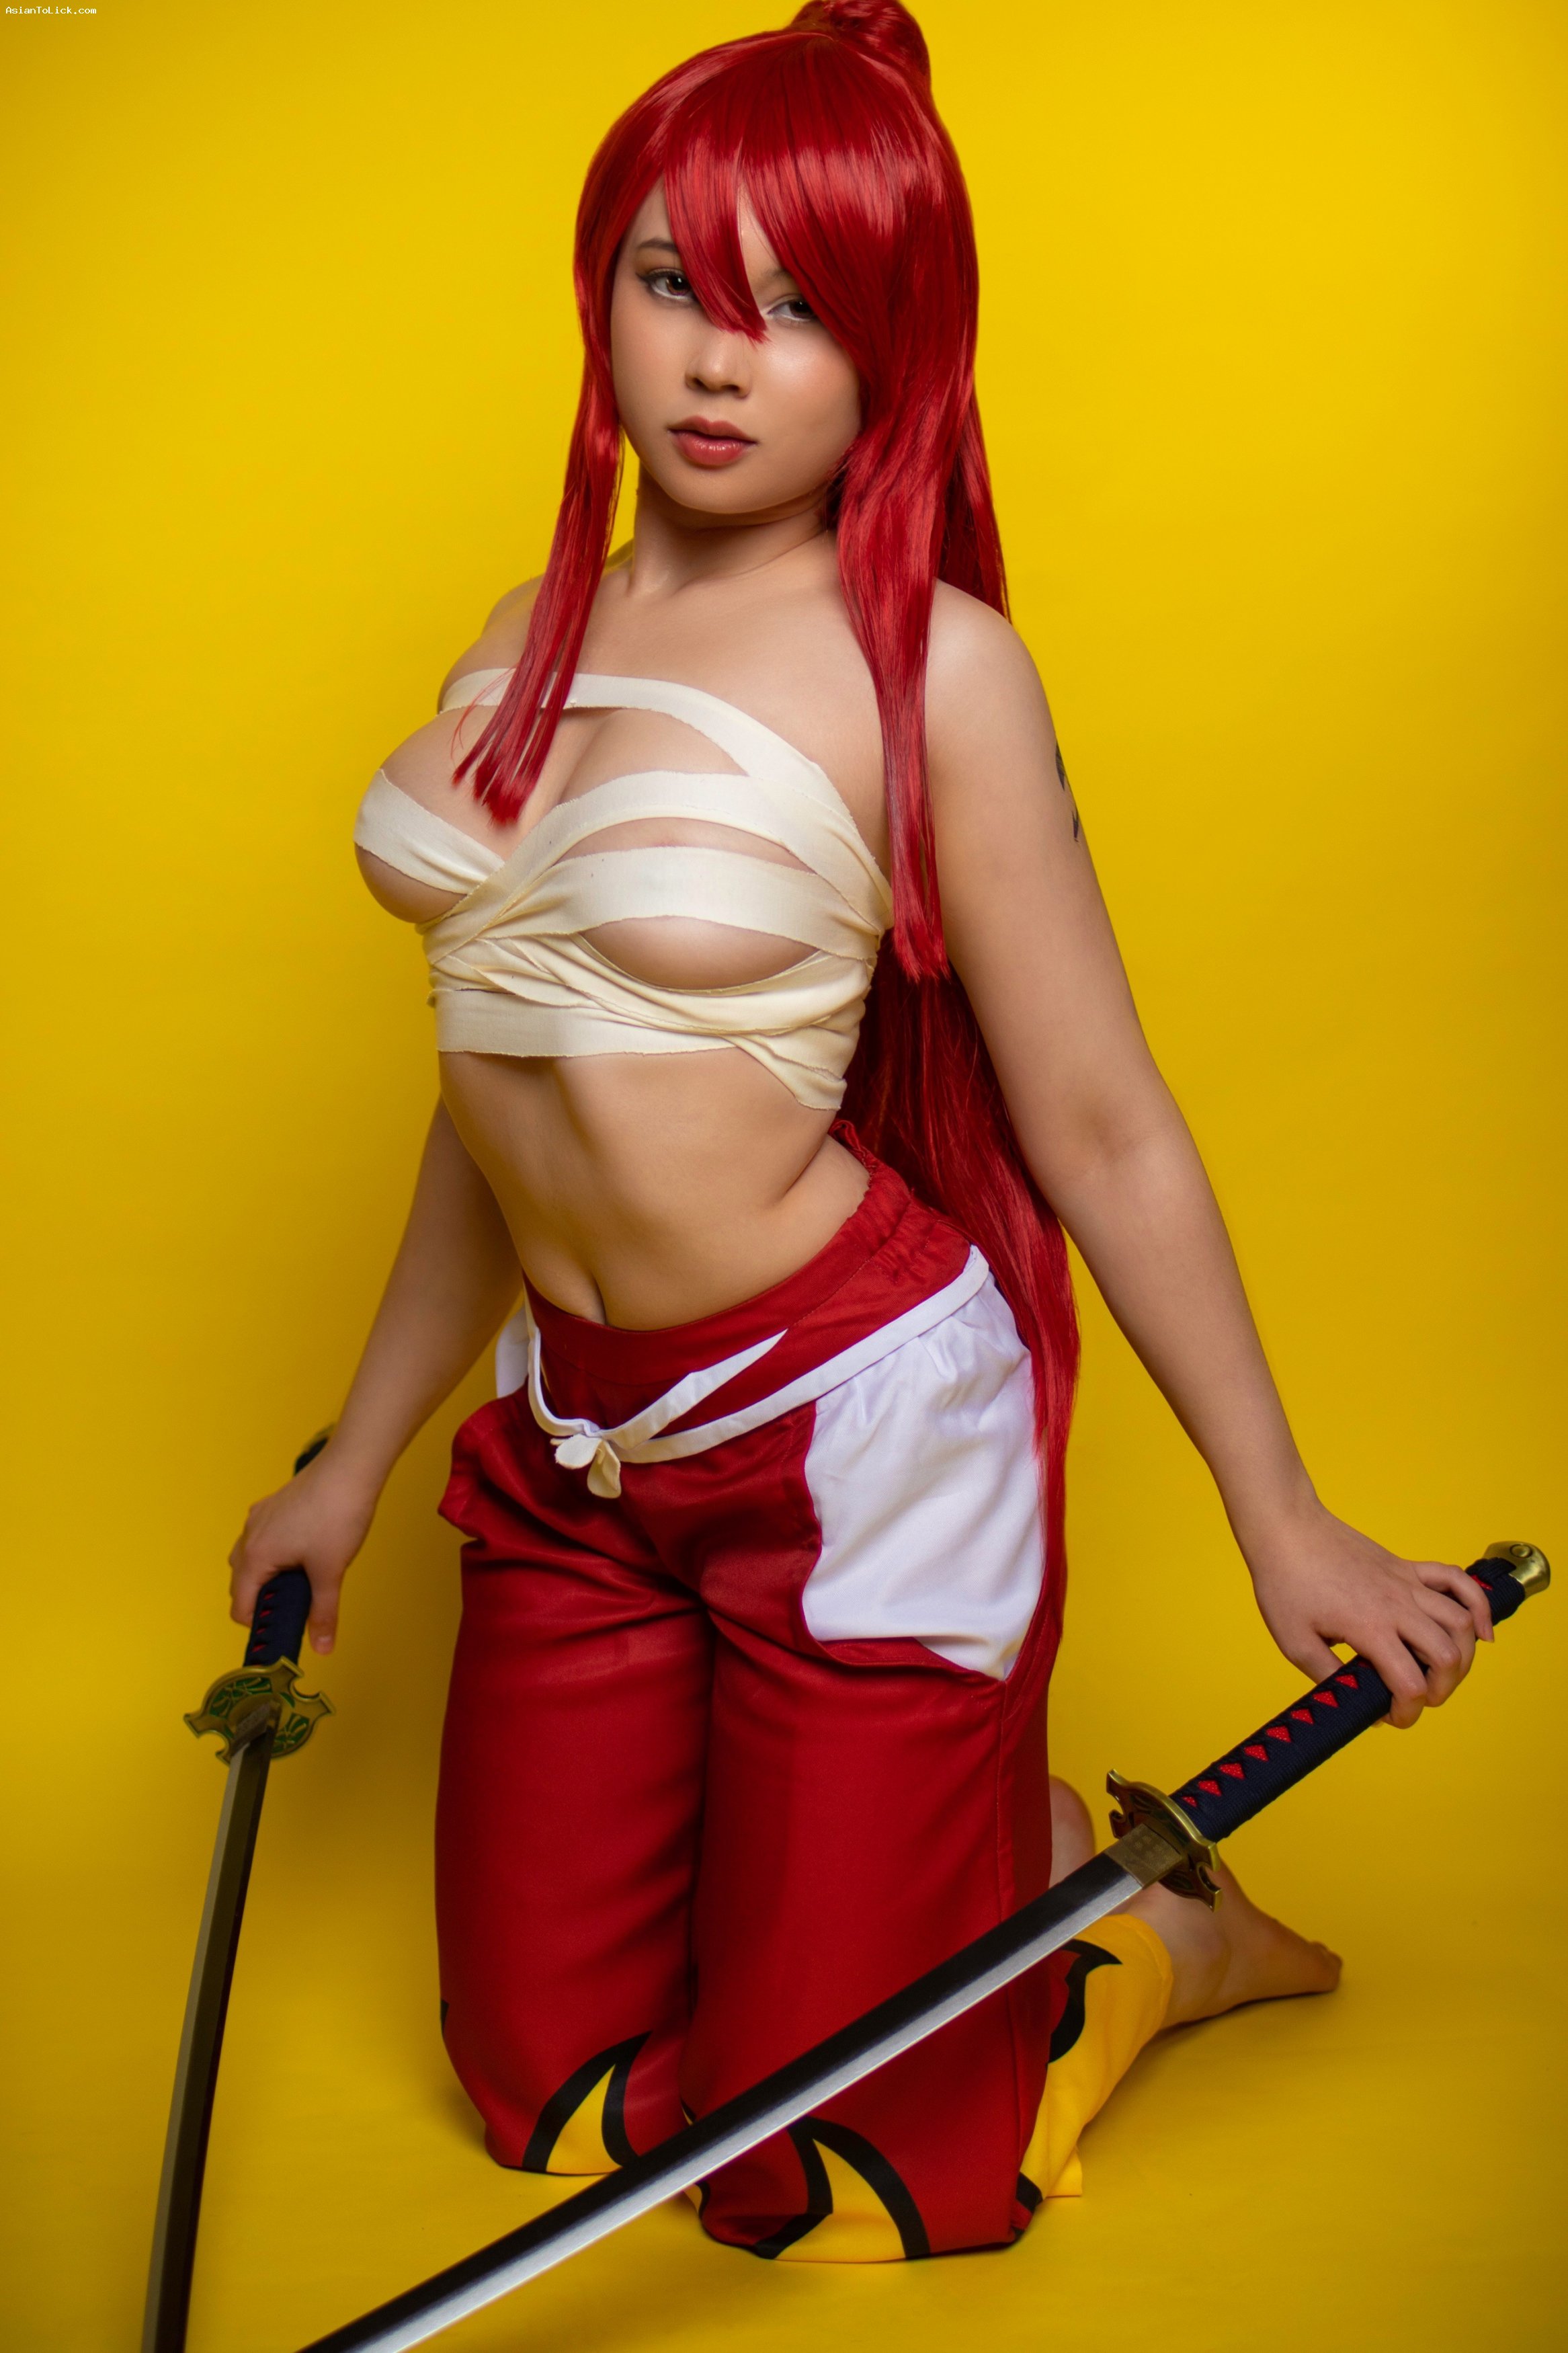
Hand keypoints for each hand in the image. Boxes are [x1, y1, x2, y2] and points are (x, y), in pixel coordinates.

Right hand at [228, 1445, 378, 1654]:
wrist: (350, 1468)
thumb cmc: (337, 1518)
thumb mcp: (330, 1571)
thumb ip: (323, 1612)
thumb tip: (321, 1648)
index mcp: (254, 1556)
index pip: (240, 1606)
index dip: (260, 1624)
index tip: (286, 1628)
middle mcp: (248, 1535)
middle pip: (242, 1583)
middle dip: (264, 1599)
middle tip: (299, 1604)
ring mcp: (259, 1516)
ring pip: (251, 1558)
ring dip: (269, 1575)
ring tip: (304, 1578)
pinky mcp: (273, 1504)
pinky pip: (263, 1537)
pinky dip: (276, 1553)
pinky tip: (306, 1550)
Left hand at [1243, 1501, 1493, 1728]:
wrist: (1285, 1527)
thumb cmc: (1284, 1582)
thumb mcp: (1294, 1642)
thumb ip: (1328, 1677)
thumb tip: (1355, 1702)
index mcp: (1369, 1628)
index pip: (1411, 1685)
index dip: (1407, 1713)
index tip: (1389, 1716)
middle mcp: (1397, 1605)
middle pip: (1448, 1657)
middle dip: (1440, 1690)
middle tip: (1415, 1696)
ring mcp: (1407, 1583)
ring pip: (1461, 1622)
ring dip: (1463, 1655)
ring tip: (1442, 1672)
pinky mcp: (1407, 1567)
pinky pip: (1457, 1581)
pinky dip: (1478, 1606)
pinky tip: (1480, 1631)